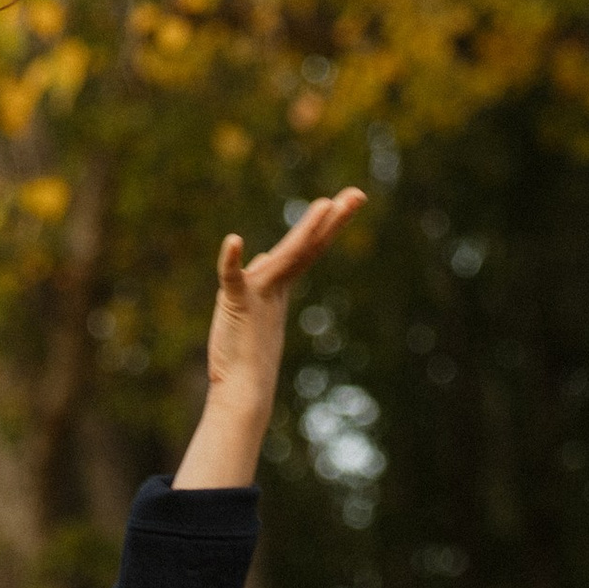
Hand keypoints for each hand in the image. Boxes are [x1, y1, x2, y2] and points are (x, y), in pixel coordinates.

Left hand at [175, 188, 366, 488]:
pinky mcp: (235, 304)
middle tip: (357, 195)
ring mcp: (258, 295)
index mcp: (278, 286)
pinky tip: (234, 240)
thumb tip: (263, 257)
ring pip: (285, 256)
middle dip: (331, 220)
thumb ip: (260, 280)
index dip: (325, 224)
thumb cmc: (245, 356)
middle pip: (306, 246)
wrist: (241, 392)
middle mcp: (273, 286)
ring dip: (305, 231)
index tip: (342, 201)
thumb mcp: (254, 306)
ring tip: (325, 205)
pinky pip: (232, 277)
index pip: (306, 248)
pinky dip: (231, 260)